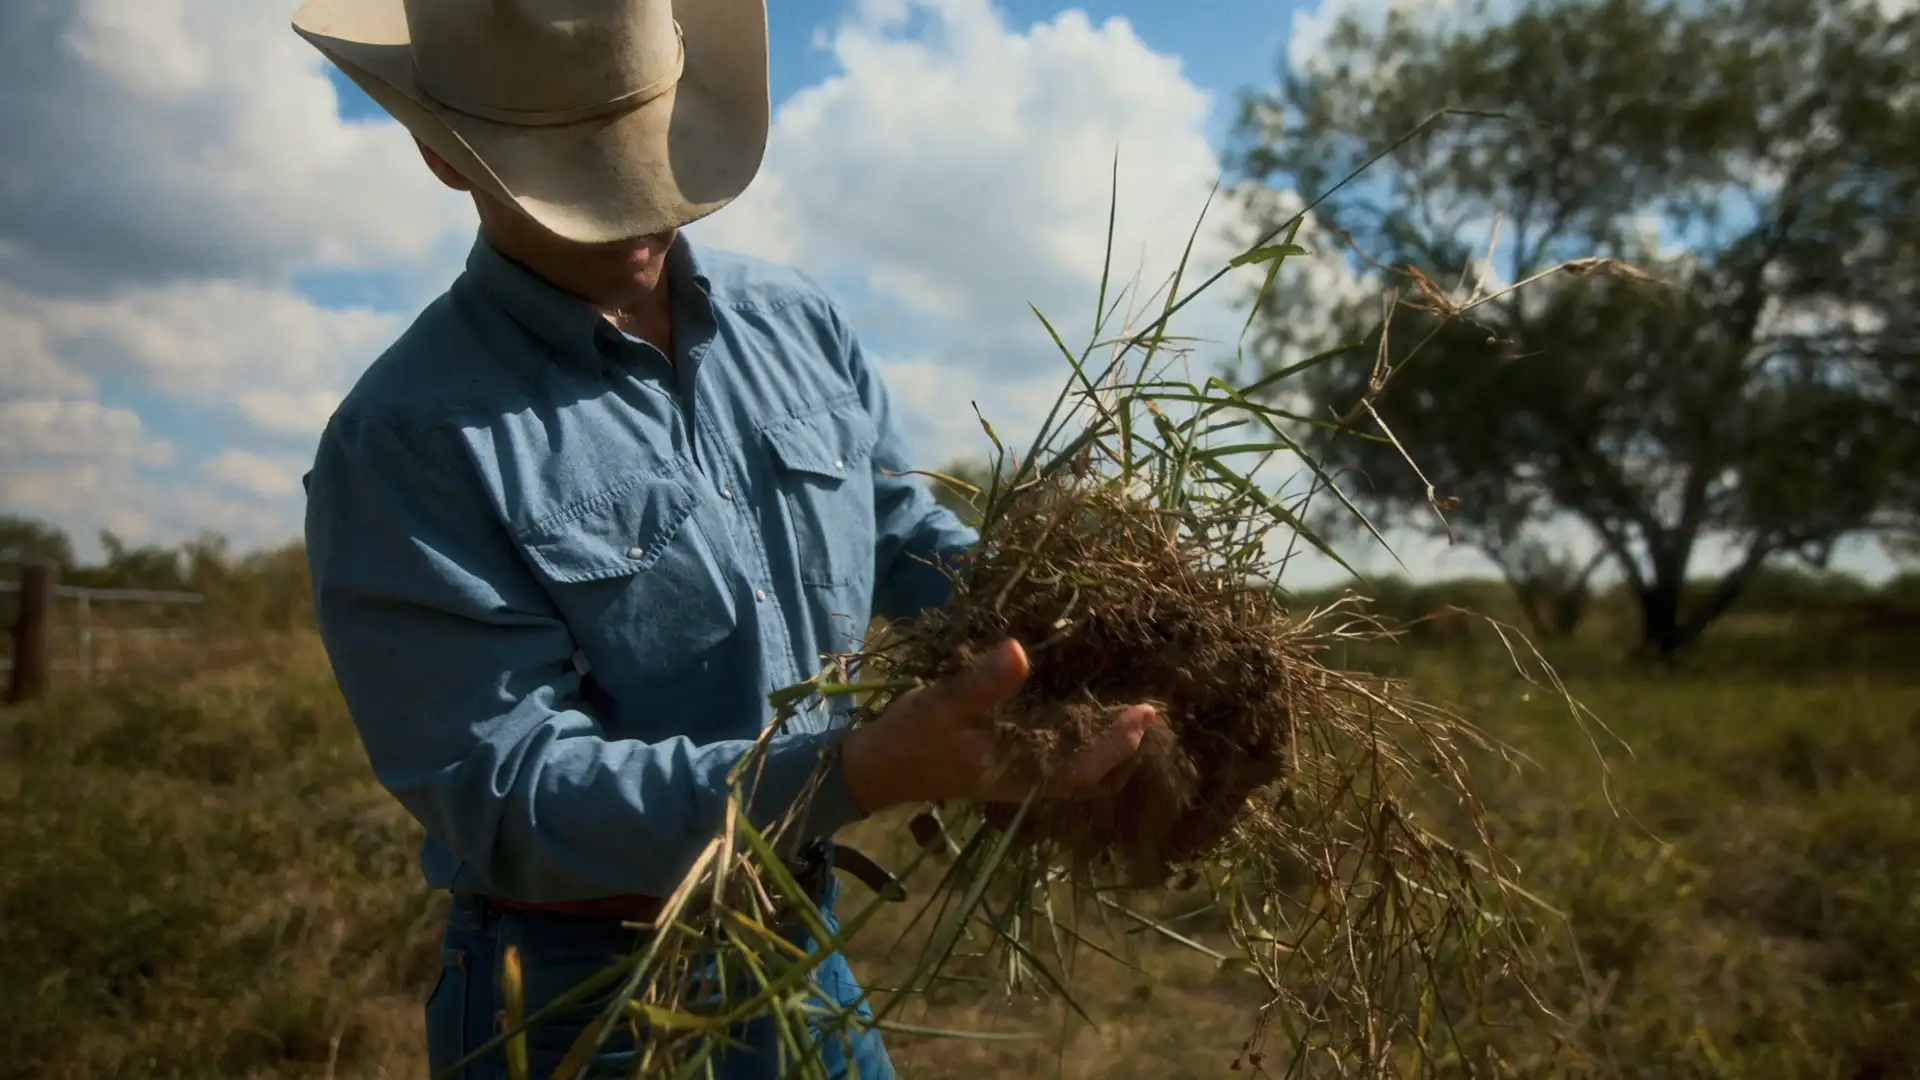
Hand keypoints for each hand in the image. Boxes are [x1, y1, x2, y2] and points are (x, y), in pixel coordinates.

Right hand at [838, 639, 1159, 815]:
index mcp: (1018, 772)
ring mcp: (1018, 773)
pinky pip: (1057, 755)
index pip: (1085, 770)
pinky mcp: (1007, 761)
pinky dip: (1080, 737)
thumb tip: (1021, 650)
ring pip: (1077, 767)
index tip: (1147, 712)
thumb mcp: (942, 702)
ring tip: (1128, 704)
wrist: (874, 768)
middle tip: (1150, 706)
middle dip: (1125, 746)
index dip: (1120, 745)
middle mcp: (1026, 779)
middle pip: (1091, 775)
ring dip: (1106, 743)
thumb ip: (983, 681)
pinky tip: (1084, 706)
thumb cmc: (909, 737)